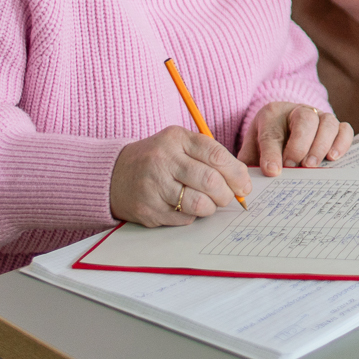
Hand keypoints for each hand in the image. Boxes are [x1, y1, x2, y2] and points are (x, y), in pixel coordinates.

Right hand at [110, 126, 251, 226]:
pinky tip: (184, 207)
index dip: (237, 174)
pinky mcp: (147, 210)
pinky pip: (184, 219)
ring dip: (211, 207)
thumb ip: (210, 155)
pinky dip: (191, 216)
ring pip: (199, 204)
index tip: (244, 185)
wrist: (113, 175)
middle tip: (228, 198)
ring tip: (208, 203)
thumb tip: (242, 179)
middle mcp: (163, 160)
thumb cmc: (157, 159)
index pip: (217, 156)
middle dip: (227, 194)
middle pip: (211, 182)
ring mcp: (153, 186)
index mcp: (176, 139)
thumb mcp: (180, 144)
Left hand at [242, 101, 354, 176]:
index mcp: (271, 115)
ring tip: (312, 166)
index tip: (272, 172)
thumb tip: (248, 185)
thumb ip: (249, 163)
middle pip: (305, 119)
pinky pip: (344, 129)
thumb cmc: (267, 141)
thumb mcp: (252, 148)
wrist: (282, 125)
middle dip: (300, 144)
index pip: (272, 133)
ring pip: (327, 122)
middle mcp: (298, 111)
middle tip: (295, 166)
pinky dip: (342, 143)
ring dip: (321, 145)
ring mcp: (319, 116)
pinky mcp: (335, 125)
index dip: (272, 154)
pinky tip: (333, 157)